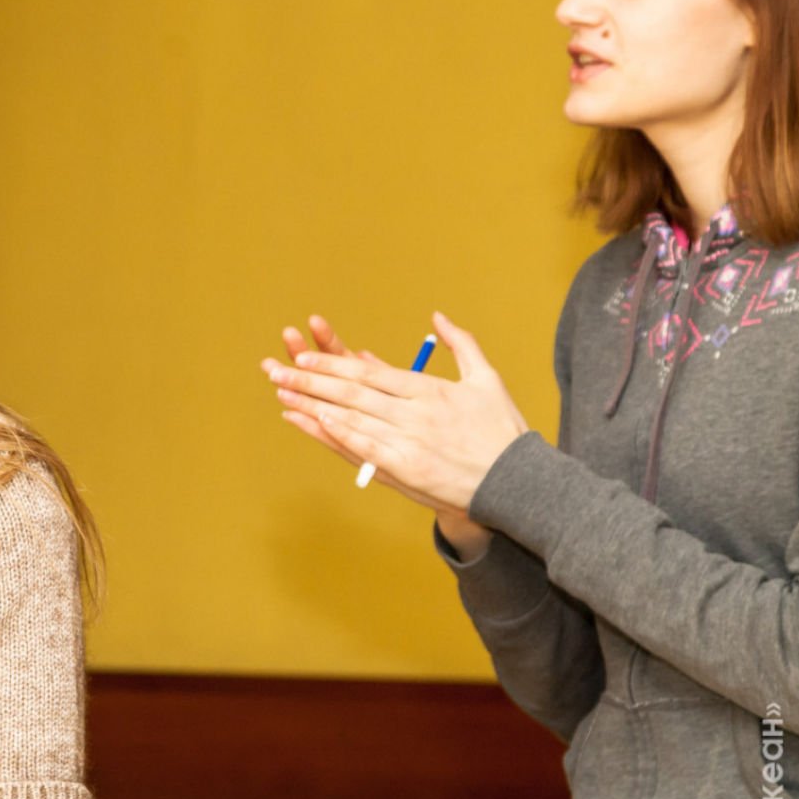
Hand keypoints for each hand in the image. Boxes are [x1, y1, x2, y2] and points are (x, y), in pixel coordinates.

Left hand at [263, 312, 526, 514]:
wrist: (518, 483)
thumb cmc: (502, 430)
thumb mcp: (487, 379)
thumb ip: (461, 343)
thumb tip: (438, 316)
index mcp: (430, 390)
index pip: (371, 372)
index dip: (334, 364)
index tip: (306, 358)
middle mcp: (414, 413)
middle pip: (353, 391)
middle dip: (312, 380)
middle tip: (279, 370)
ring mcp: (407, 441)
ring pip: (351, 417)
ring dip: (313, 404)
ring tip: (283, 393)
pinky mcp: (404, 469)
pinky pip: (361, 447)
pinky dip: (335, 432)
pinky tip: (312, 421)